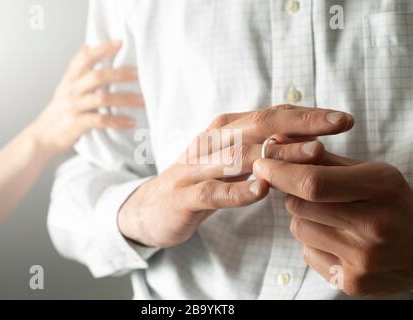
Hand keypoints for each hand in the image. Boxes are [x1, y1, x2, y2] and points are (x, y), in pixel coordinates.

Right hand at [28, 41, 143, 157]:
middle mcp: (72, 90)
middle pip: (98, 77)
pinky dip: (118, 121)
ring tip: (142, 101)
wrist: (42, 137)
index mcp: (70, 79)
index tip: (121, 43)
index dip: (103, 49)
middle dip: (121, 74)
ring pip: (103, 99)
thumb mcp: (65, 86)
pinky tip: (131, 122)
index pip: (86, 58)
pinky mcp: (77, 124)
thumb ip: (78, 68)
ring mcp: (74, 107)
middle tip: (140, 75)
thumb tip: (87, 45)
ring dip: (125, 99)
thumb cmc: (59, 112)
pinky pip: (101, 121)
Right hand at [119, 105, 353, 247]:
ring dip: (278, 154)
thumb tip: (308, 141)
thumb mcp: (231, 161)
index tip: (342, 119)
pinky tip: (261, 190)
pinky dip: (237, 191)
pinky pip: (212, 191)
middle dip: (301, 123)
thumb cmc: (199, 181)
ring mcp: (196, 167)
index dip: (306, 115)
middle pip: (259, 126)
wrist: (151, 207)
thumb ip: (261, 150)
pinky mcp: (184, 195)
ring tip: (313, 153)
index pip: (269, 116)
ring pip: (239, 156)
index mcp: (224, 130)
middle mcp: (211, 141)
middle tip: (338, 124)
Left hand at [253, 153, 412, 295]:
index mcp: (381, 189)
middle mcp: (374, 227)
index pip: (313, 183)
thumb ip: (326, 161)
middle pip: (299, 205)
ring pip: (299, 228)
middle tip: (310, 192)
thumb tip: (278, 143)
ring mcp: (363, 260)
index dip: (280, 173)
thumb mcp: (372, 174)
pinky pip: (308, 252)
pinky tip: (340, 240)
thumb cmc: (393, 205)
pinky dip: (314, 242)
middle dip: (293, 193)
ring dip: (304, 218)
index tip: (261, 164)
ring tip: (333, 218)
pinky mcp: (353, 283)